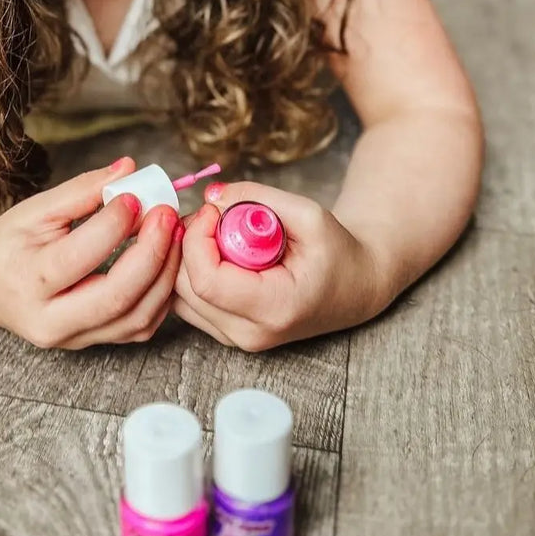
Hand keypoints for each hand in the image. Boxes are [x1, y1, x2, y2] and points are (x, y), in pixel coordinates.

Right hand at [0, 157, 183, 348]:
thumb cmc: (11, 243)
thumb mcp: (37, 210)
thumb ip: (83, 190)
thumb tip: (129, 168)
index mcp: (28, 280)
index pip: (80, 255)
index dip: (115, 224)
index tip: (135, 194)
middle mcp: (49, 320)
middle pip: (116, 296)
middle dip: (153, 253)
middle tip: (167, 215)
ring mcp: (72, 339)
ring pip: (136, 318)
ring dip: (165, 274)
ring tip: (174, 235)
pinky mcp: (91, 344)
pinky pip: (139, 327)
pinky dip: (160, 295)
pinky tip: (165, 262)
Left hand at [173, 181, 381, 350]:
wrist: (354, 287)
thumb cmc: (336, 252)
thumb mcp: (309, 214)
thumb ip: (258, 197)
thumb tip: (211, 195)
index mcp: (275, 309)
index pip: (206, 280)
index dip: (198, 239)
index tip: (215, 210)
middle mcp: (250, 334)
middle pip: (185, 288)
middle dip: (189, 243)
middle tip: (214, 215)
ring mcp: (236, 339)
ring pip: (179, 296)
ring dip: (187, 258)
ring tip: (217, 232)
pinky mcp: (226, 333)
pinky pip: (187, 302)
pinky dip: (190, 272)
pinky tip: (215, 251)